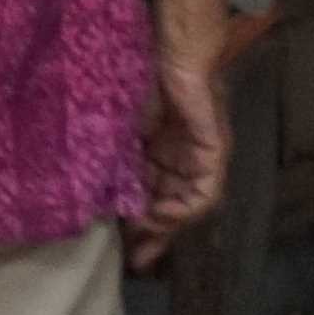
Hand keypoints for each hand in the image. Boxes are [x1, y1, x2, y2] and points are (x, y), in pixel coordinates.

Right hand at [127, 44, 232, 272]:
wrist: (172, 54)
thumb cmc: (139, 81)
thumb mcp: (121, 132)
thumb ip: (116, 163)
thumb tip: (99, 198)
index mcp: (156, 153)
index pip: (149, 197)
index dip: (137, 224)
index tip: (122, 248)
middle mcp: (180, 160)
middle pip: (170, 208)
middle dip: (154, 236)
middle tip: (136, 260)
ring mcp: (200, 158)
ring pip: (188, 206)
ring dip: (167, 224)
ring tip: (144, 233)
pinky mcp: (214, 154)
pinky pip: (206, 194)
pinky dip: (186, 208)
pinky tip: (163, 212)